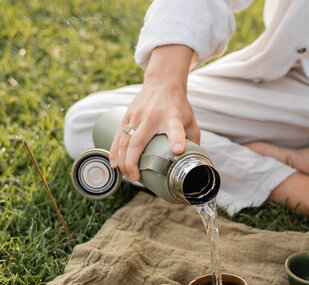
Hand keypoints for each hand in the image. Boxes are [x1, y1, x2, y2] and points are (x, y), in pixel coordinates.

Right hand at [109, 45, 198, 180]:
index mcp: (172, 118)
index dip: (177, 140)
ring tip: (127, 174)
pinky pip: (118, 136)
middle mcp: (152, 117)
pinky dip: (114, 151)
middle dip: (133, 163)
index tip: (178, 150)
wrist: (163, 83)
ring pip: (124, 141)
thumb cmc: (178, 106)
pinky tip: (115, 163)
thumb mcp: (191, 121)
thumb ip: (192, 141)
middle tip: (136, 178)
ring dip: (123, 160)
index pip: (175, 129)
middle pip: (138, 142)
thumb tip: (194, 164)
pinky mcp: (127, 115)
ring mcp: (137, 116)